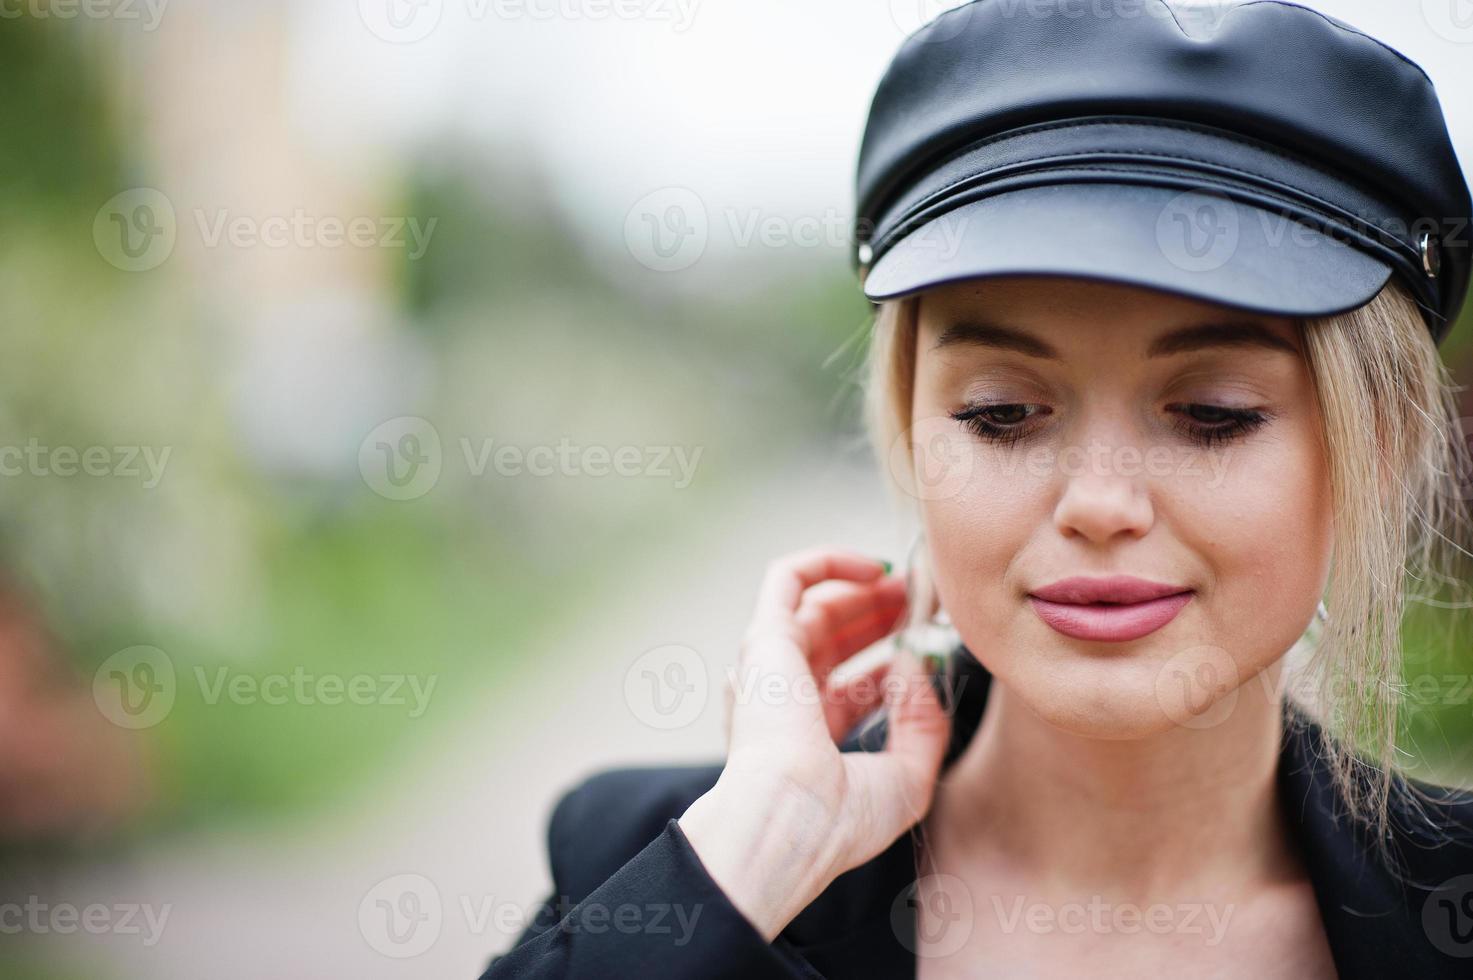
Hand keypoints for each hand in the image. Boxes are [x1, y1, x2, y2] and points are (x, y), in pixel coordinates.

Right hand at [677, 547, 951, 940]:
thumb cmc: (840, 818)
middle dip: (883, 615)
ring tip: (913, 584)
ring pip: (816, 605)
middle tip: (927, 602)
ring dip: (866, 589)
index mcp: (808, 739)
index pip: (853, 687)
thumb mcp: (907, 779)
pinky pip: (788, 577)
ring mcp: (770, 665)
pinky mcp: (764, 638)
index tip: (935, 650)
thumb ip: (923, 726)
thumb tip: (914, 664)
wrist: (789, 820)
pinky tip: (876, 568)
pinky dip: (829, 562)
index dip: (896, 663)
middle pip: (836, 639)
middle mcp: (783, 698)